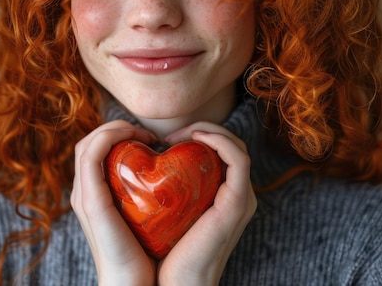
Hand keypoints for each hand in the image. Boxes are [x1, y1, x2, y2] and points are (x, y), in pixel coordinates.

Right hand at [70, 120, 156, 285]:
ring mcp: (84, 196)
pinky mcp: (90, 200)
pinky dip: (111, 137)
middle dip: (117, 128)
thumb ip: (150, 197)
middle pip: (90, 142)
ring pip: (89, 143)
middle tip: (148, 136)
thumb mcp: (148, 218)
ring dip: (115, 128)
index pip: (96, 150)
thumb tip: (176, 179)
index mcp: (94, 195)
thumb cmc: (148, 255)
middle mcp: (83, 193)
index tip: (151, 141)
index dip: (119, 135)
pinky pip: (92, 155)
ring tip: (144, 135)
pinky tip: (138, 140)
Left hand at [157, 123, 256, 285]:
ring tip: (176, 136)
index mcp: (221, 197)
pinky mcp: (238, 202)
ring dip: (208, 130)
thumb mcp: (160, 211)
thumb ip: (162, 189)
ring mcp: (241, 198)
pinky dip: (219, 140)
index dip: (195, 135)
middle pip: (228, 145)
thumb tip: (140, 163)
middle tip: (166, 137)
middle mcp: (236, 195)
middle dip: (200, 129)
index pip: (218, 152)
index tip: (161, 140)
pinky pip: (238, 158)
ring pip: (235, 146)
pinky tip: (194, 138)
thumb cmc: (159, 252)